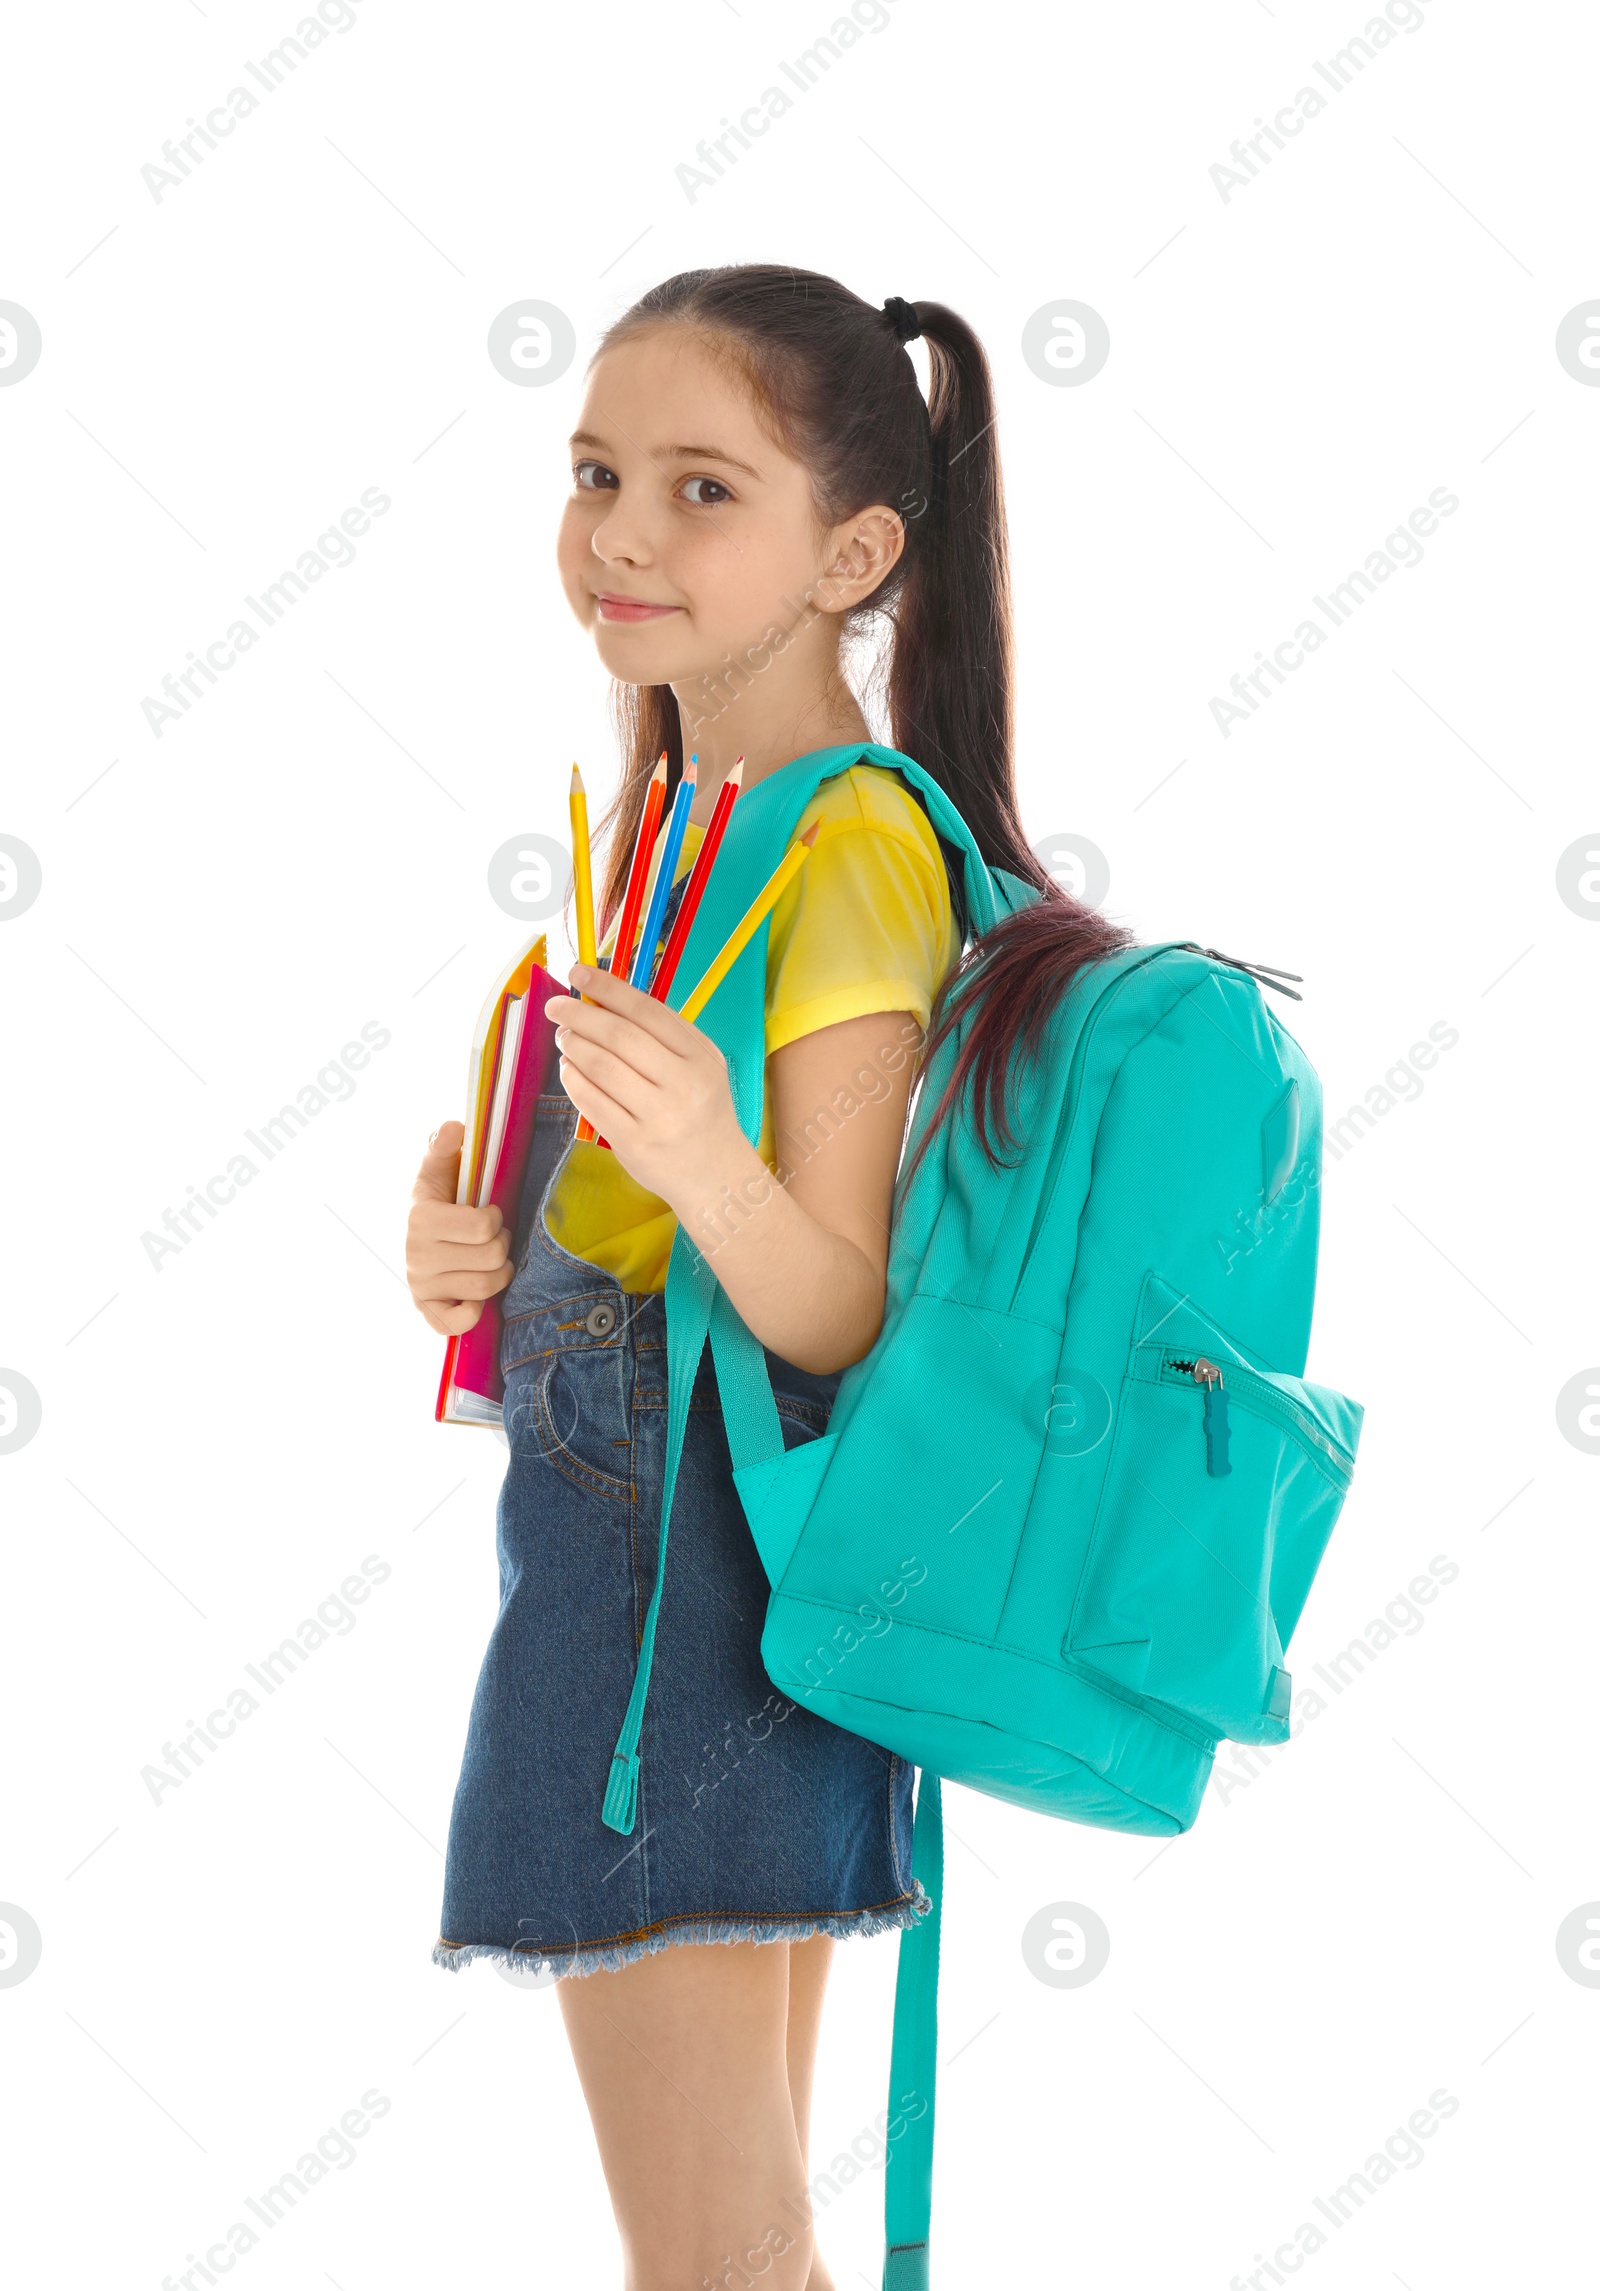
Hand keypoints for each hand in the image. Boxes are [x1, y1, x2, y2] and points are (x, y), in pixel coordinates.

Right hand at [405, 1121, 513, 1333]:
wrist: (419, 1239)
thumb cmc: (440, 1200)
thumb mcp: (440, 1169)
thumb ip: (446, 1146)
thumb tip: (455, 1126)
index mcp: (420, 1217)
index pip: (484, 1226)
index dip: (496, 1219)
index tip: (488, 1213)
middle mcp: (416, 1256)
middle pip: (492, 1258)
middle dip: (502, 1246)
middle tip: (493, 1239)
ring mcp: (420, 1287)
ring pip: (486, 1289)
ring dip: (498, 1273)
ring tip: (489, 1260)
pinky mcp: (426, 1313)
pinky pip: (460, 1323)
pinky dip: (475, 1311)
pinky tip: (473, 1294)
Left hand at [545, 961, 745, 1203]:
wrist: (716, 1174)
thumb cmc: (702, 1111)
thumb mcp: (703, 1065)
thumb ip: (666, 1033)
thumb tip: (608, 1000)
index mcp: (699, 1058)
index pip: (647, 1011)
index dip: (608, 988)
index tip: (578, 973)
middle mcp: (682, 1085)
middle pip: (619, 1036)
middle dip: (580, 1015)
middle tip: (557, 1008)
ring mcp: (657, 1116)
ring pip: (601, 1067)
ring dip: (574, 1046)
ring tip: (564, 1038)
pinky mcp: (634, 1143)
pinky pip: (592, 1102)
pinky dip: (573, 1080)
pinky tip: (569, 1069)